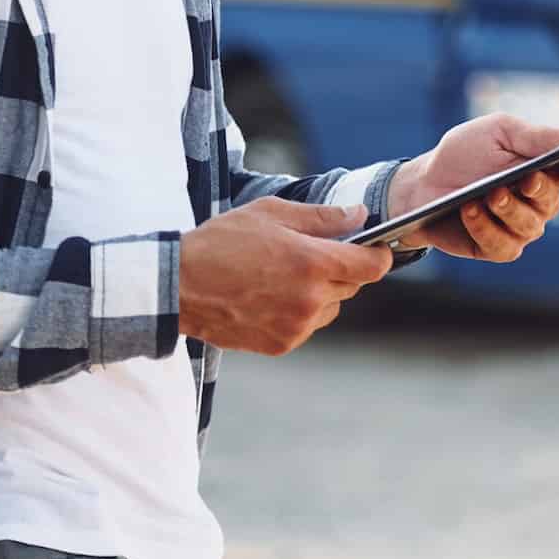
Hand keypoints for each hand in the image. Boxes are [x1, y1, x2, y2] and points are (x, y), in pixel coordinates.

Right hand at [178, 199, 392, 354]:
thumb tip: (359, 215)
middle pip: (351, 286)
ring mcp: (297, 326)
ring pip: (331, 308)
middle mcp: (310, 299)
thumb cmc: (221, 243)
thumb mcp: (271, 214)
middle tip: (309, 254)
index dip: (380, 255)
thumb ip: (321, 217)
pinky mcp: (282, 344)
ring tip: (283, 276)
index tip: (378, 248)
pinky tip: (271, 296)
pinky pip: (308, 326)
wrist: (179, 286)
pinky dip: (300, 312)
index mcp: (312, 263)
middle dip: (341, 269)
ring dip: (320, 293)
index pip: (372, 266)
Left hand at [386, 114, 558, 260]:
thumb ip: (536, 137)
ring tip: (489, 194)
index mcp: (546, 168)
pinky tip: (469, 210)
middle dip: (540, 190)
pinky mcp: (497, 247)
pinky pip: (504, 245)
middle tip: (525, 179)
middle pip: (554, 201)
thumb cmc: (463, 154)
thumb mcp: (498, 132)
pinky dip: (485, 227)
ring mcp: (520, 227)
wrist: (422, 184)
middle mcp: (538, 201)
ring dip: (509, 210)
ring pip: (530, 226)